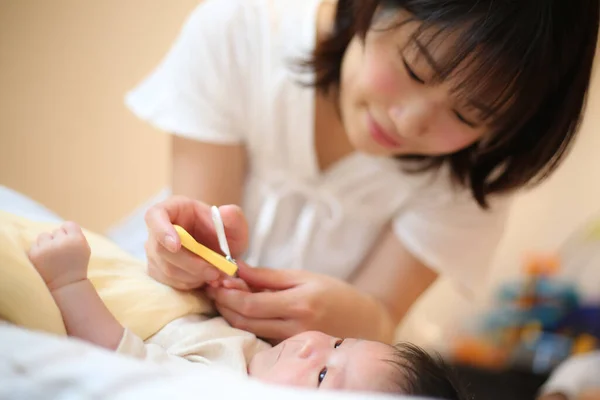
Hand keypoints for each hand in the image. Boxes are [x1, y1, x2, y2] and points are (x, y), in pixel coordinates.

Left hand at [28, 222, 90, 290]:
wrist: (65, 285)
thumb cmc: (76, 266)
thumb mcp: (84, 249)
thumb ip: (75, 235)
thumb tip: (61, 227)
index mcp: (76, 240)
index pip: (69, 224)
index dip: (68, 232)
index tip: (69, 242)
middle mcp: (62, 242)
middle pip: (56, 231)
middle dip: (58, 239)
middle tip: (61, 253)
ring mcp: (47, 248)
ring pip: (44, 235)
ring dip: (47, 243)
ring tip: (51, 256)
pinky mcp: (34, 255)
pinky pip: (35, 244)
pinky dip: (39, 251)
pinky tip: (44, 260)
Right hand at [144, 195, 248, 289]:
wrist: (219, 248)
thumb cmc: (223, 231)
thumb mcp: (235, 223)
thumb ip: (234, 216)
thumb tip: (225, 211)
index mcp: (172, 209)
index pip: (154, 216)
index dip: (162, 231)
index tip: (176, 246)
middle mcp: (157, 230)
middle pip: (160, 249)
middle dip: (190, 264)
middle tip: (215, 272)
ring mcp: (154, 252)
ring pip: (166, 269)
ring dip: (193, 276)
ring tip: (215, 274)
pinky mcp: (157, 270)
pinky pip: (169, 282)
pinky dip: (190, 284)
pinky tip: (204, 278)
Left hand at [206, 263, 387, 341]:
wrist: (365, 322)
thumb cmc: (336, 295)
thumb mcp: (304, 277)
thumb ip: (268, 276)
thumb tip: (236, 268)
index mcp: (300, 304)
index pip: (251, 304)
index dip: (227, 294)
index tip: (215, 280)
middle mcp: (295, 328)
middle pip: (244, 320)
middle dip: (223, 304)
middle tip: (213, 287)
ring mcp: (293, 343)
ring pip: (249, 331)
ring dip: (231, 314)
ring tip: (225, 295)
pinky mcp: (291, 351)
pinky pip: (260, 337)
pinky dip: (247, 323)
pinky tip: (243, 309)